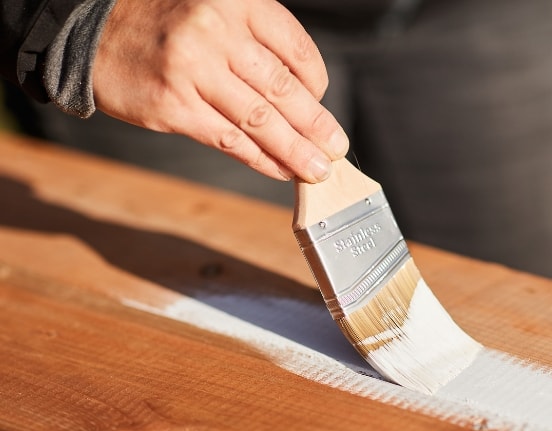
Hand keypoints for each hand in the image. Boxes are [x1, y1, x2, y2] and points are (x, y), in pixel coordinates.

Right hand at [92, 0, 348, 181]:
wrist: (94, 31)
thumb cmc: (164, 23)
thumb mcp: (215, 10)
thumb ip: (257, 42)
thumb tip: (305, 95)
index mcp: (238, 1)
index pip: (296, 50)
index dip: (318, 85)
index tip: (324, 106)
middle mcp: (218, 31)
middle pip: (284, 89)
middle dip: (316, 126)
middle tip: (336, 149)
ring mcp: (195, 70)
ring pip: (260, 120)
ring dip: (295, 151)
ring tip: (318, 169)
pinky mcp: (175, 106)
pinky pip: (230, 140)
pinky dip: (261, 159)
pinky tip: (280, 170)